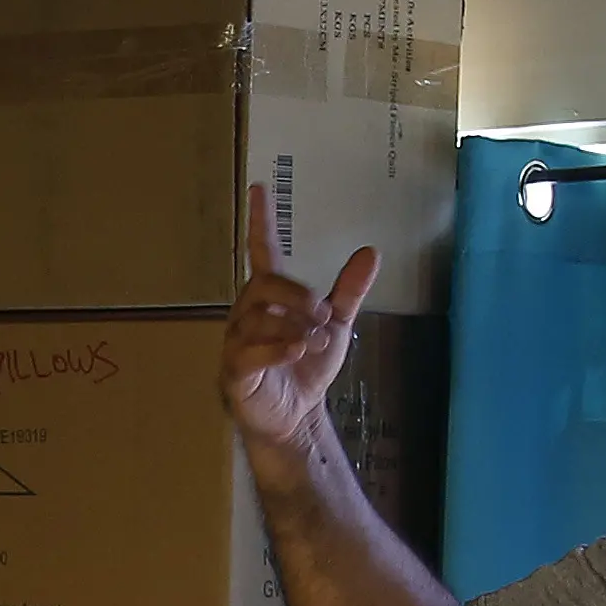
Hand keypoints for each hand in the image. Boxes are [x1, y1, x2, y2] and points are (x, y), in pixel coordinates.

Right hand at [221, 182, 381, 452]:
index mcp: (268, 298)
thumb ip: (349, 290)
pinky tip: (297, 351)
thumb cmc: (306, 369)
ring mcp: (237, 343)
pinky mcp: (235, 372)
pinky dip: (276, 348)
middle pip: (264, 286)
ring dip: (294, 327)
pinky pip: (248, 352)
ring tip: (314, 343)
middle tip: (324, 315)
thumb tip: (370, 251)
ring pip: (258, 319)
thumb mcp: (335, 326)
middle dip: (297, 296)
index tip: (259, 188)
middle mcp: (247, 314)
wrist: (295, 417)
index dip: (260, 221)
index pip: (261, 252)